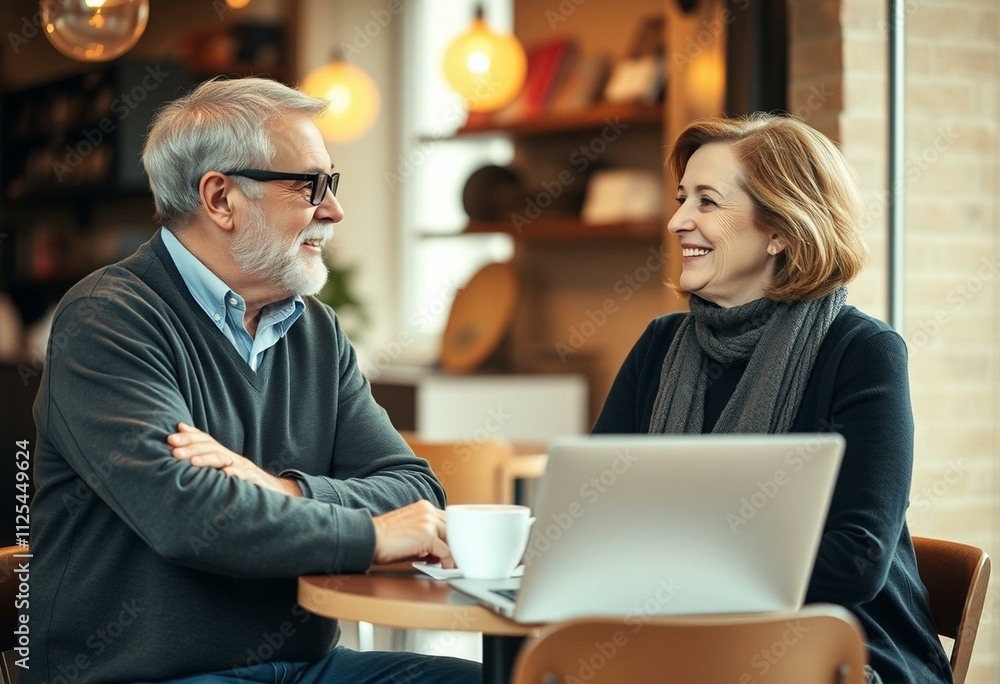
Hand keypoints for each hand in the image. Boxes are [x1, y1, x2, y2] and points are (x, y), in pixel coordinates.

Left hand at [168, 422, 301, 496]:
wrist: (274, 492)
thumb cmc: (243, 482)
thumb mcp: (224, 469)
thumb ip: (207, 458)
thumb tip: (180, 444)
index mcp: (224, 455)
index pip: (206, 441)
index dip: (189, 437)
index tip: (170, 438)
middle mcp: (232, 458)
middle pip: (211, 447)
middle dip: (191, 447)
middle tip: (173, 449)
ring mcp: (243, 469)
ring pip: (224, 460)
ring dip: (207, 459)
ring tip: (193, 462)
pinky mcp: (253, 481)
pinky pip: (243, 478)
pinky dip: (234, 475)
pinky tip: (224, 475)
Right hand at [372, 500, 453, 567]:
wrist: (368, 538)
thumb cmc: (383, 537)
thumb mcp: (408, 530)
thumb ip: (425, 536)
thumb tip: (437, 553)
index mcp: (424, 507)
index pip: (447, 520)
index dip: (450, 535)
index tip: (450, 547)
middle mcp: (428, 512)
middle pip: (453, 528)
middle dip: (454, 544)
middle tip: (453, 558)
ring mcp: (429, 523)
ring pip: (452, 539)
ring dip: (453, 553)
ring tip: (451, 564)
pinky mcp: (427, 536)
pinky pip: (446, 552)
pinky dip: (448, 562)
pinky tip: (445, 568)